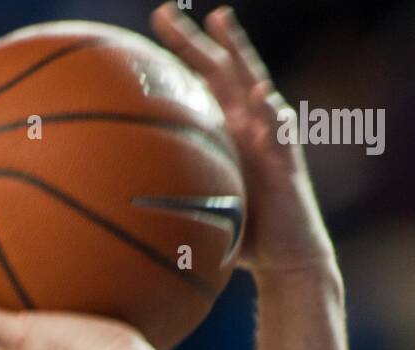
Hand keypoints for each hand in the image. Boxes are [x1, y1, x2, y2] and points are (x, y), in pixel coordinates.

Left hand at [150, 4, 335, 277]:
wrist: (285, 259)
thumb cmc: (245, 236)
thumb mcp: (204, 210)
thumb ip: (176, 197)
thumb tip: (126, 209)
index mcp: (229, 131)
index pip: (202, 84)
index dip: (180, 54)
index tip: (152, 26)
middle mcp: (249, 125)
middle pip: (221, 70)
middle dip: (195, 40)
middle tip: (164, 13)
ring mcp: (270, 138)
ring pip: (253, 85)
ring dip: (238, 52)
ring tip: (222, 24)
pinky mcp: (288, 161)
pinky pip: (279, 133)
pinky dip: (270, 114)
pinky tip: (261, 96)